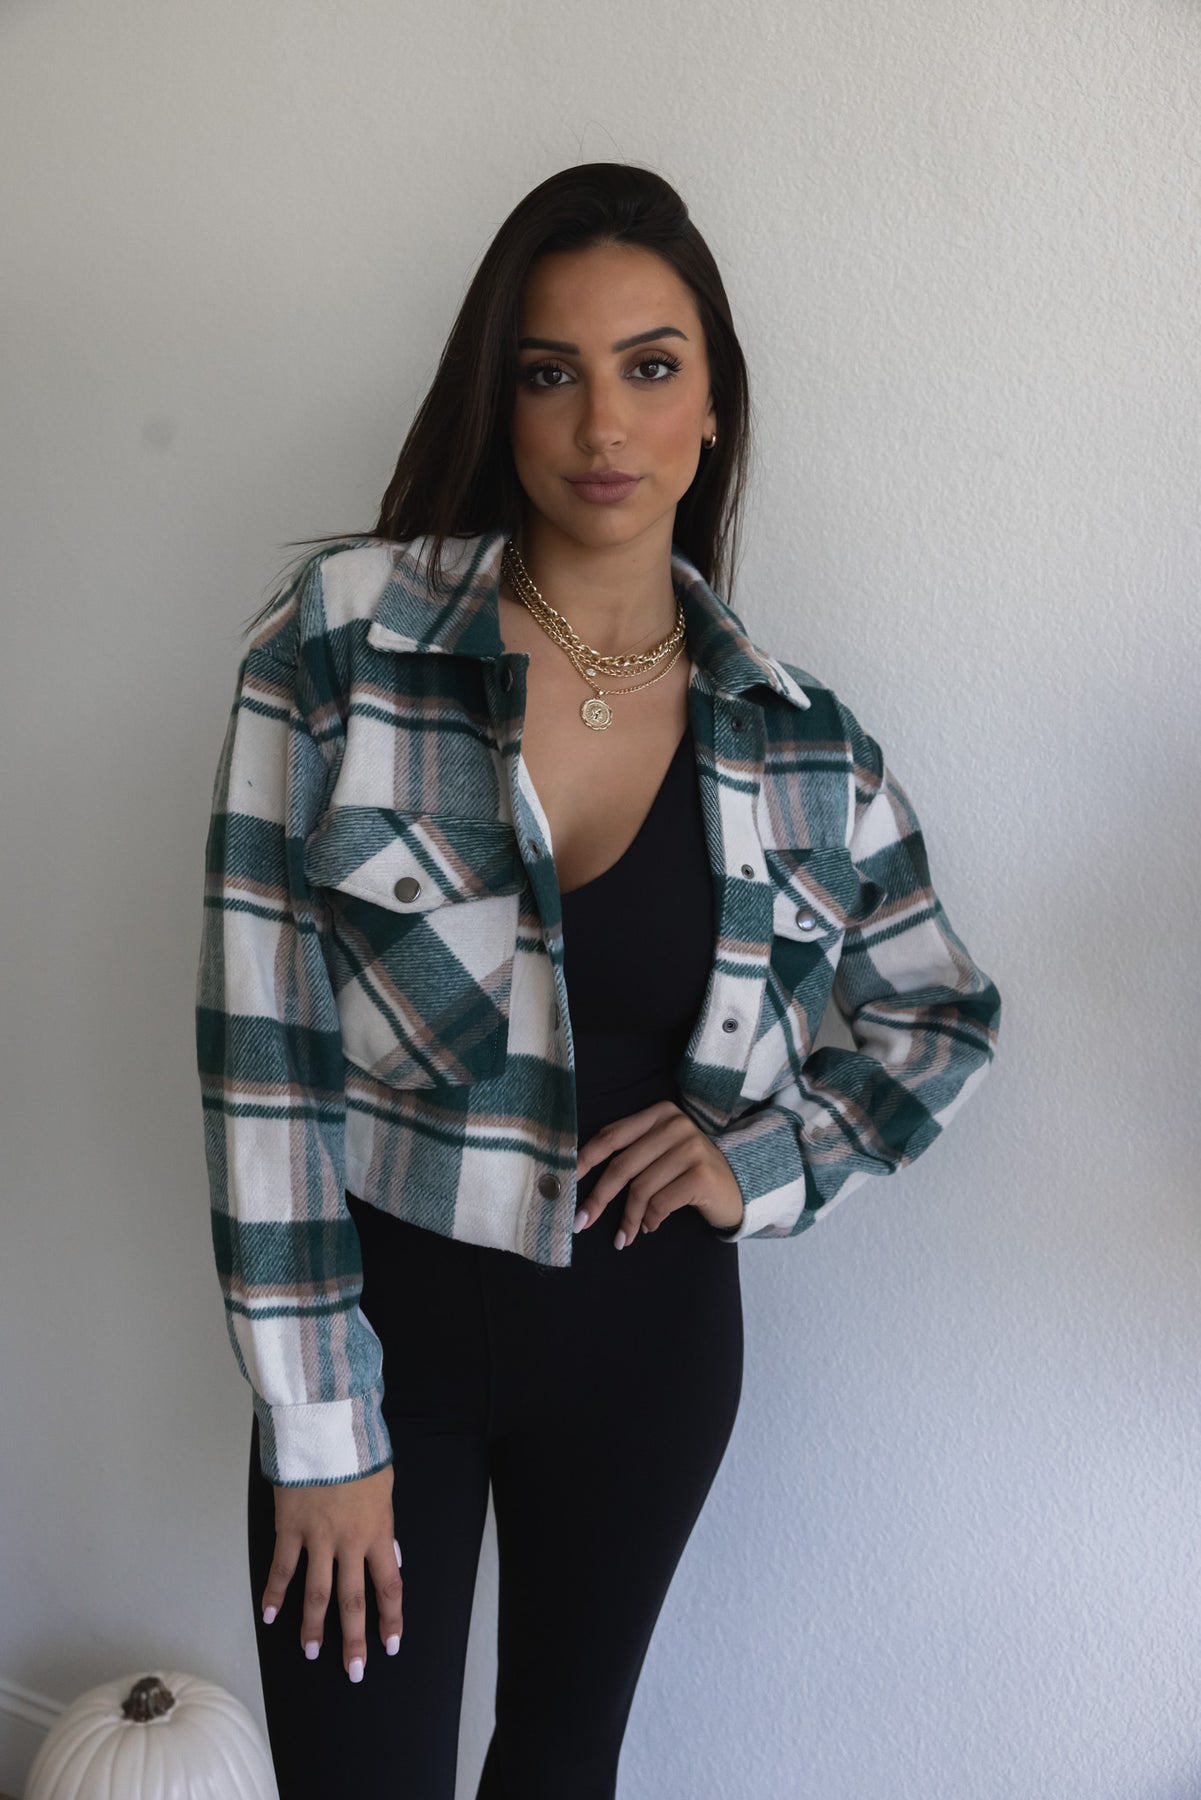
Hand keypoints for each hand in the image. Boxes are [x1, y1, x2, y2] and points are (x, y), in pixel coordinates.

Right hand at [261, 1464, 402, 1681]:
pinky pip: (282, 1568)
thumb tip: (390, 1558)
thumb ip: (384, 1525)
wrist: (326, 1424)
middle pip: (353, 1601)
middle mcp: (349, 1541)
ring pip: (317, 1593)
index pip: (389, 1585)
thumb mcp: (384, 1486)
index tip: (390, 1645)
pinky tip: (269, 1615)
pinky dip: (275, 1594)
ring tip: (312, 1651)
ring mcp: (317, 1537)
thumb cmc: (358, 1449)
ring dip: (313, 1626)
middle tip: (354, 1670)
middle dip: (354, 1639)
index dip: (391, 1618)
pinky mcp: (289, 1528)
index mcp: (378, 1530)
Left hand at [574, 1101, 745, 1245]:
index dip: (585, 1159)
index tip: (566, 1183)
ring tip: (625, 1235)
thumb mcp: (660, 1155)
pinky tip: (650, 1226)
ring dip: (628, 1218)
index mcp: (660, 1114)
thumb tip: (581, 1180)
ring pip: (640, 1189)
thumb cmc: (688, 1174)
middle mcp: (676, 1125)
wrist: (737, 1189)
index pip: (613, 1136)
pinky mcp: (702, 1175)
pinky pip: (660, 1204)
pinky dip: (650, 1220)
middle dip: (598, 1198)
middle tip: (580, 1222)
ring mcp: (691, 1148)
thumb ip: (629, 1157)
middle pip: (622, 1165)